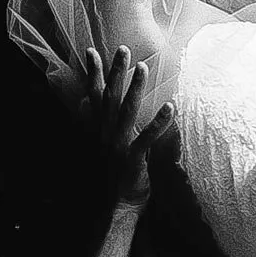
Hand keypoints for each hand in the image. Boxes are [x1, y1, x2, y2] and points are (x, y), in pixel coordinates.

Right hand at [80, 47, 173, 209]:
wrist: (113, 207)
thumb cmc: (111, 176)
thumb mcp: (100, 146)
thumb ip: (95, 123)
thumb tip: (84, 103)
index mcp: (98, 131)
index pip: (94, 96)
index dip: (94, 73)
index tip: (91, 50)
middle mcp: (105, 135)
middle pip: (110, 97)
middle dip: (116, 72)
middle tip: (123, 49)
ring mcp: (118, 146)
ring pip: (126, 112)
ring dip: (135, 88)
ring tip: (143, 67)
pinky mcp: (133, 159)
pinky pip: (147, 137)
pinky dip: (159, 122)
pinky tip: (171, 107)